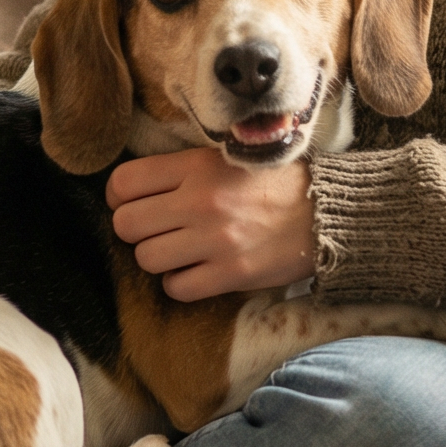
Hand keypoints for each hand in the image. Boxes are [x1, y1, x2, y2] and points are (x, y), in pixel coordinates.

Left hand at [105, 148, 315, 300]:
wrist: (327, 211)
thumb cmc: (274, 182)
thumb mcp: (226, 159)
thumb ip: (182, 170)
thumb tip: (132, 190)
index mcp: (196, 166)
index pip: (124, 183)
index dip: (118, 197)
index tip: (131, 203)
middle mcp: (200, 202)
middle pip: (126, 224)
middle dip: (134, 230)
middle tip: (154, 230)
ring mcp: (214, 240)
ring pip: (146, 259)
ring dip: (157, 258)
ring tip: (178, 250)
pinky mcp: (230, 274)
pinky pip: (176, 287)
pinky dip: (180, 283)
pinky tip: (195, 271)